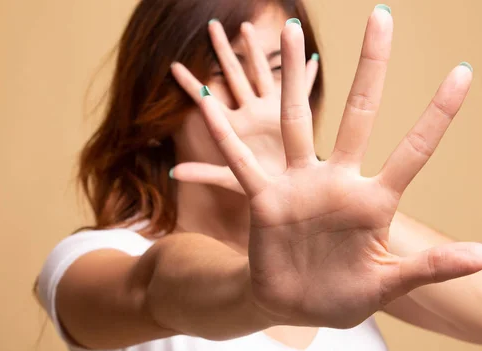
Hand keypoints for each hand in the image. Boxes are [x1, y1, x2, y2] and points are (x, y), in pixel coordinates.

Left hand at [171, 20, 318, 182]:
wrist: (285, 195)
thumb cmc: (256, 188)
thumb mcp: (229, 179)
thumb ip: (204, 173)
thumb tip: (174, 173)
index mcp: (232, 126)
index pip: (207, 100)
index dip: (190, 85)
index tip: (172, 66)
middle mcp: (249, 112)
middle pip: (233, 76)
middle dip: (223, 51)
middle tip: (211, 25)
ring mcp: (271, 110)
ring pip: (262, 73)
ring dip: (257, 51)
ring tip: (247, 26)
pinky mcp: (295, 114)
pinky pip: (301, 89)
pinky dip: (306, 74)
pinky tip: (309, 55)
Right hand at [195, 11, 481, 328]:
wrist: (296, 306)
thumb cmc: (343, 295)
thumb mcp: (388, 284)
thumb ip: (430, 267)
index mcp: (373, 201)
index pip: (413, 150)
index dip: (438, 114)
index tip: (462, 73)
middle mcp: (338, 181)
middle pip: (358, 113)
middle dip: (371, 67)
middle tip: (382, 17)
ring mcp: (299, 185)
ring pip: (298, 121)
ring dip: (293, 79)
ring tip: (291, 29)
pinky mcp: (265, 198)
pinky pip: (241, 162)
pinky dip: (225, 136)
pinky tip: (211, 105)